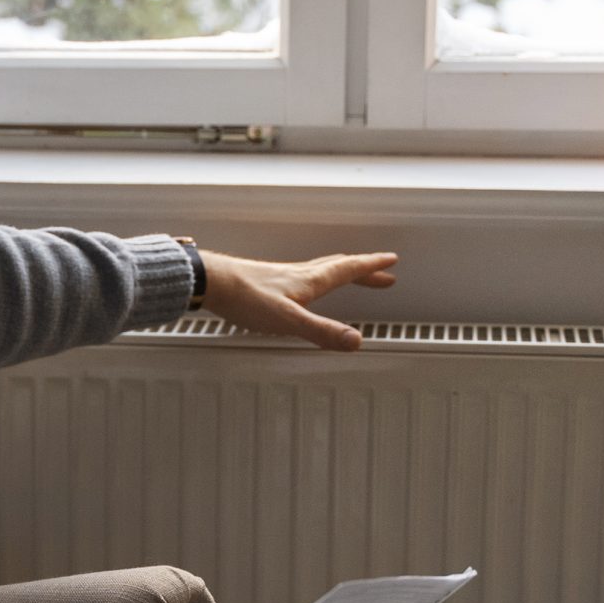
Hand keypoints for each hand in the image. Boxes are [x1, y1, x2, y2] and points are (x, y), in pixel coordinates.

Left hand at [200, 250, 399, 350]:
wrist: (212, 282)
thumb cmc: (245, 297)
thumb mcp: (289, 320)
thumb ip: (321, 331)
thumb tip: (355, 341)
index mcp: (310, 281)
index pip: (348, 269)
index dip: (371, 266)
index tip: (390, 261)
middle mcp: (300, 275)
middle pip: (339, 267)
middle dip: (363, 269)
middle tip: (381, 272)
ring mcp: (284, 277)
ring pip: (322, 270)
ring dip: (342, 271)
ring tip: (351, 276)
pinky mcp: (268, 283)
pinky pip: (304, 276)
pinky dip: (318, 277)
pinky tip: (306, 288)